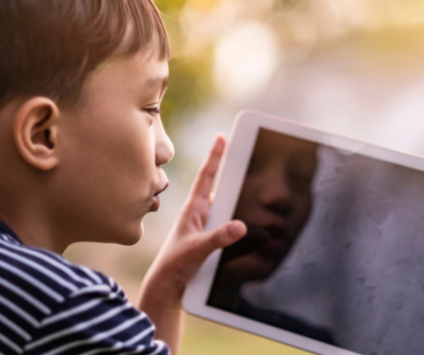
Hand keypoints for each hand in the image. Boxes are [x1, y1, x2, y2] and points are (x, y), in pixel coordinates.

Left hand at [137, 134, 246, 352]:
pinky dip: (240, 221)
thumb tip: (240, 225)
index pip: (206, 177)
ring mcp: (206, 226)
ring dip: (239, 200)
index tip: (221, 136)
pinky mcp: (211, 239)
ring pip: (227, 207)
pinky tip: (253, 224)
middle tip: (249, 154)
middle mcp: (200, 214)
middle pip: (221, 188)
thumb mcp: (197, 250)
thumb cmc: (174, 266)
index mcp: (193, 209)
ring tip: (257, 190)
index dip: (214, 156)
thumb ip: (218, 238)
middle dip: (233, 172)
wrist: (166, 287)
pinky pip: (229, 224)